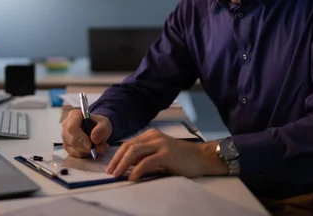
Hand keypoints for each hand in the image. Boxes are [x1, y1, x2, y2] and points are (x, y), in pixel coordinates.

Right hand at [61, 109, 112, 157]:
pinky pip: (74, 154)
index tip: (90, 145)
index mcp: (74, 115)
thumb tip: (94, 139)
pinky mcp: (67, 146)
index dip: (80, 138)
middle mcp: (66, 125)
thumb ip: (101, 129)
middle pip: (72, 140)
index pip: (72, 128)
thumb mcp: (105, 123)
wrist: (96, 129)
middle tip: (100, 148)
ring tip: (100, 148)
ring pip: (73, 149)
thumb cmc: (98, 124)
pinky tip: (92, 150)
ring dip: (87, 151)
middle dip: (86, 147)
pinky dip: (85, 154)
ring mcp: (65, 137)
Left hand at [106, 129, 227, 180]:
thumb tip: (127, 165)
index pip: (128, 144)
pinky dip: (137, 170)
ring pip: (135, 152)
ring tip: (117, 175)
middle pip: (128, 146)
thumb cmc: (181, 158)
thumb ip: (144, 156)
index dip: (117, 155)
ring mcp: (160, 144)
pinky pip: (146, 162)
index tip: (111, 167)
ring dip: (123, 164)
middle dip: (117, 160)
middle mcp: (153, 136)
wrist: (201, 157)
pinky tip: (131, 177)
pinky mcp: (166, 154)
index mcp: (150, 135)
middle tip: (110, 172)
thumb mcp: (159, 154)